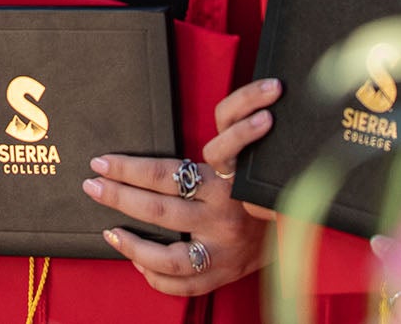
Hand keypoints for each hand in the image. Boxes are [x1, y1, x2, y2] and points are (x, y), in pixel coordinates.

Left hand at [82, 78, 283, 295]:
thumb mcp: (248, 154)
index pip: (165, 173)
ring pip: (166, 255)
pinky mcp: (226, 273)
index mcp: (224, 183)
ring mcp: (223, 250)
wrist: (309, 222)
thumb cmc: (268, 181)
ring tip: (109, 232)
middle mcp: (222, 217)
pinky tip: (138, 263)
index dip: (129, 167)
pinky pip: (183, 283)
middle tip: (91, 186)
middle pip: (156, 209)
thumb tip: (204, 117)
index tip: (101, 162)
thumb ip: (227, 137)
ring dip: (131, 243)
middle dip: (117, 196)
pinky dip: (156, 276)